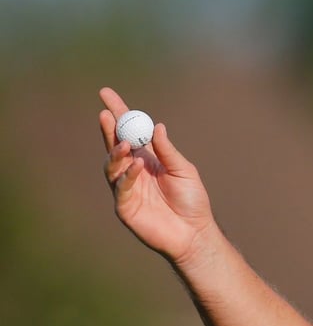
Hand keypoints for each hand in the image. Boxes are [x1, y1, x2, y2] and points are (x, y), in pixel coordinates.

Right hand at [99, 87, 216, 263]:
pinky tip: (136, 165)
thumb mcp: (183, 170)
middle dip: (109, 129)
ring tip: (125, 143)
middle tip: (105, 113)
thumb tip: (156, 126)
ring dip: (117, 152)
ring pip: (112, 165)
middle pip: (115, 145)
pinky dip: (127, 175)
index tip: (106, 94)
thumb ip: (167, 151)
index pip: (130, 132)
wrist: (194, 232)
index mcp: (148, 158)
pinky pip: (121, 187)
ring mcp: (127, 188)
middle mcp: (133, 170)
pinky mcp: (125, 206)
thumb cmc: (192, 200)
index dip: (118, 113)